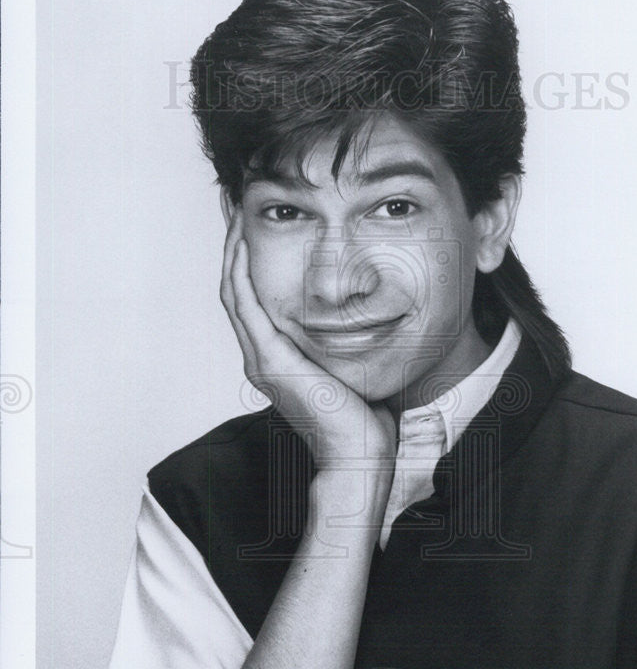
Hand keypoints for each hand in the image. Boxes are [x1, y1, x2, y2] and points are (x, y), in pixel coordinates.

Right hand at [220, 206, 395, 470]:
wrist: (359, 459)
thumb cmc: (363, 422)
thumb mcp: (352, 371)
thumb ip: (350, 346)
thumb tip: (373, 323)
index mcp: (279, 360)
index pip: (256, 301)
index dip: (252, 263)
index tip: (259, 228)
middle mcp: (263, 358)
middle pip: (238, 290)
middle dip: (236, 248)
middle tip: (239, 209)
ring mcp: (262, 360)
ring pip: (234, 292)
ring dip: (232, 252)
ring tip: (236, 215)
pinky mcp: (270, 362)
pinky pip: (245, 307)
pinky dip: (240, 272)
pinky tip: (243, 242)